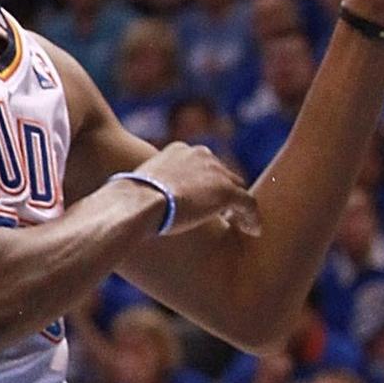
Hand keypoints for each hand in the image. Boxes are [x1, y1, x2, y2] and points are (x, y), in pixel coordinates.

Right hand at [139, 143, 258, 243]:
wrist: (139, 201)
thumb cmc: (131, 198)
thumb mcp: (139, 185)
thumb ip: (150, 187)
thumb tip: (135, 199)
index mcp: (180, 150)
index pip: (203, 164)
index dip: (207, 183)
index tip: (205, 198)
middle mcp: (201, 154)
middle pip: (223, 174)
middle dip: (224, 191)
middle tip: (226, 212)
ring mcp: (216, 172)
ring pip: (237, 189)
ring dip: (239, 206)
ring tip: (241, 223)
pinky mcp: (227, 192)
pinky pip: (249, 205)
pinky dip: (252, 219)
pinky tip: (252, 231)